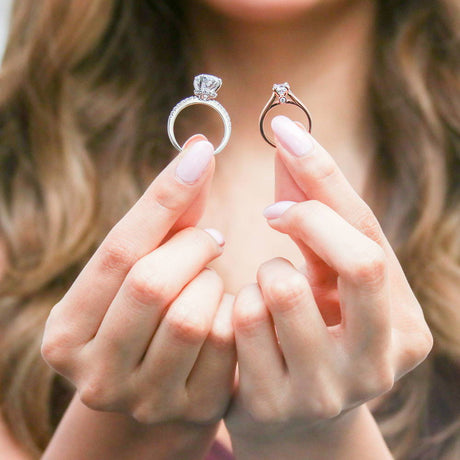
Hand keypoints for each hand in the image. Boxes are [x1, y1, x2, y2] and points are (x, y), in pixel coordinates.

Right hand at [41, 136, 235, 425]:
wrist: (160, 389)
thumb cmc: (147, 318)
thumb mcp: (137, 274)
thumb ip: (165, 219)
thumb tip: (199, 149)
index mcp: (66, 333)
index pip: (117, 253)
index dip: (162, 199)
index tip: (201, 152)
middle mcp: (95, 374)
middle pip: (152, 284)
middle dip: (192, 247)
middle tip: (209, 239)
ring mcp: (143, 400)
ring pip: (192, 316)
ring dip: (213, 282)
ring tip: (210, 280)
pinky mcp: (192, 410)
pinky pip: (227, 343)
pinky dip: (234, 312)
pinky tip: (226, 308)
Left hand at [225, 116, 432, 452]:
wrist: (291, 418)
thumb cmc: (311, 332)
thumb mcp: (326, 280)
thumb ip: (315, 215)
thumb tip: (290, 144)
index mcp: (403, 328)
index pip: (372, 237)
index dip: (325, 178)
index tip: (284, 135)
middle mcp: (376, 364)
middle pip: (358, 261)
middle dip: (307, 218)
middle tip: (273, 214)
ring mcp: (325, 391)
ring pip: (283, 286)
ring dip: (264, 272)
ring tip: (266, 289)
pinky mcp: (271, 405)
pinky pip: (240, 319)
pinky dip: (236, 304)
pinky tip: (244, 322)